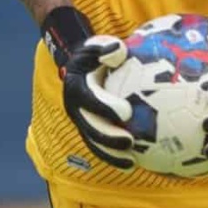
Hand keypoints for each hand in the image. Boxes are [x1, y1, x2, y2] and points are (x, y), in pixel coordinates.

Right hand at [61, 36, 135, 169]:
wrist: (83, 66)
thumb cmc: (96, 53)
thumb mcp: (96, 45)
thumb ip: (105, 47)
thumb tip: (118, 51)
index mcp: (76, 87)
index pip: (90, 100)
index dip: (105, 107)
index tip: (126, 112)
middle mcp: (75, 108)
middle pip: (90, 127)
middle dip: (108, 138)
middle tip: (129, 142)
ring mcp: (81, 122)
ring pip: (93, 142)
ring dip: (111, 154)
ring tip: (131, 162)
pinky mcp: (89, 130)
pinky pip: (99, 147)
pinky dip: (113, 157)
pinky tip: (132, 163)